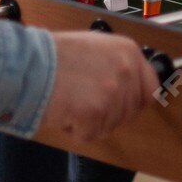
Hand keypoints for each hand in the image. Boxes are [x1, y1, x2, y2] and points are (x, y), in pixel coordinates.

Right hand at [36, 31, 158, 143]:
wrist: (30, 64)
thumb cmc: (55, 56)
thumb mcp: (96, 47)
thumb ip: (118, 64)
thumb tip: (132, 86)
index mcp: (129, 52)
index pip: (150, 89)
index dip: (135, 102)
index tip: (121, 106)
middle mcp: (126, 70)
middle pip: (129, 113)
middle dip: (108, 114)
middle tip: (84, 102)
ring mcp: (113, 92)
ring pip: (110, 126)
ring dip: (89, 122)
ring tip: (71, 102)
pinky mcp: (96, 112)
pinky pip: (90, 134)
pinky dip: (75, 130)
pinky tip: (64, 111)